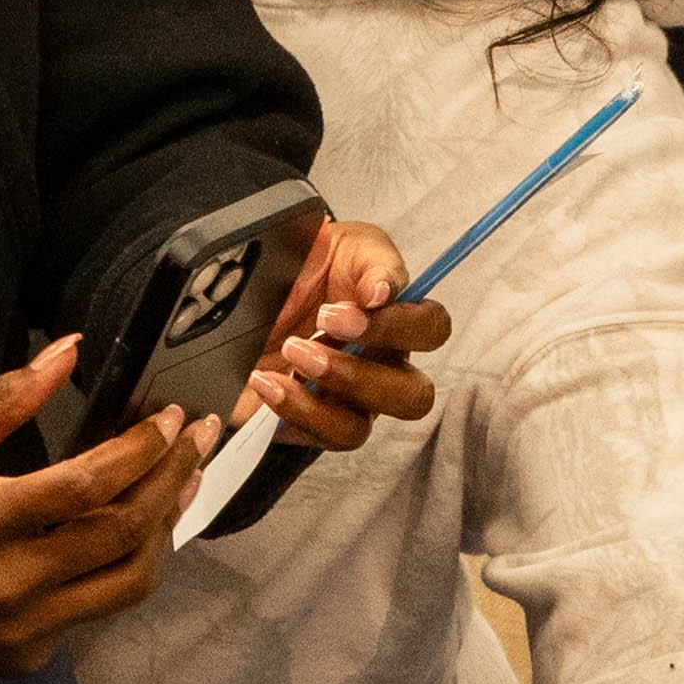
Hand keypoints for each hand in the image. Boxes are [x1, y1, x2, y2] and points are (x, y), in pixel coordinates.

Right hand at [0, 340, 198, 677]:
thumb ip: (6, 400)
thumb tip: (68, 349)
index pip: (89, 485)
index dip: (142, 449)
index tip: (171, 418)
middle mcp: (10, 583)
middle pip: (125, 533)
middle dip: (173, 478)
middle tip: (196, 440)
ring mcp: (23, 630)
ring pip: (128, 583)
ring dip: (163, 530)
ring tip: (178, 485)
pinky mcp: (27, 659)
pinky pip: (93, 612)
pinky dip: (115, 569)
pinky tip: (121, 534)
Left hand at [252, 219, 443, 451]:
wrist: (251, 285)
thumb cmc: (310, 263)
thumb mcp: (345, 244)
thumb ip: (375, 263)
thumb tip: (384, 293)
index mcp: (399, 321)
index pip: (431, 331)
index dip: (395, 328)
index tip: (336, 313)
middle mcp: (382, 368)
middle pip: (410, 398)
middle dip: (356, 376)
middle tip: (302, 347)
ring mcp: (347, 402)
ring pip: (357, 430)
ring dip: (315, 403)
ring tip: (280, 363)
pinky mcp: (308, 422)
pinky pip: (311, 439)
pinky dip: (286, 413)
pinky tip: (262, 382)